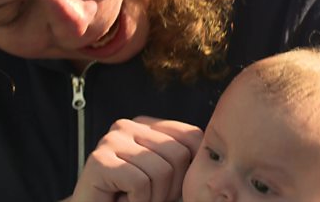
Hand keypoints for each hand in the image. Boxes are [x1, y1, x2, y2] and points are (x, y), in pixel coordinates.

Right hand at [70, 116, 202, 201]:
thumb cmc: (135, 199)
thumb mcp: (170, 178)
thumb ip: (188, 162)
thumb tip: (221, 156)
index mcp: (148, 125)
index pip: (192, 136)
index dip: (191, 169)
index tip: (171, 187)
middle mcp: (128, 125)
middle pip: (179, 154)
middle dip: (170, 187)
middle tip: (148, 196)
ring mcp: (111, 139)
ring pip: (161, 170)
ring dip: (152, 197)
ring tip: (134, 198)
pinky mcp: (98, 160)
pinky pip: (140, 183)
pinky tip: (121, 200)